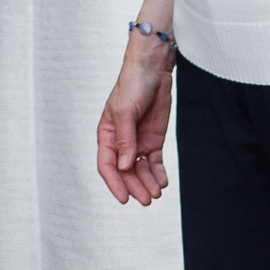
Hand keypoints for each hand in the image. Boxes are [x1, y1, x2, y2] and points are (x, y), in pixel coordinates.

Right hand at [96, 34, 173, 203]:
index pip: (107, 165)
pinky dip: (158, 173)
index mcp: (107, 136)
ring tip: (156, 194)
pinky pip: (154, 162)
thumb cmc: (132, 86)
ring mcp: (138, 143)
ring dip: (147, 183)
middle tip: (147, 200)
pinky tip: (163, 182)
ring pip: (140, 170)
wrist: (153, 70)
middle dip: (136, 186)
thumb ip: (125, 140)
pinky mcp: (153, 141)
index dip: (115, 183)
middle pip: (126, 172)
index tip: (125, 198)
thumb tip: (125, 166)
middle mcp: (120, 143)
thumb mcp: (125, 112)